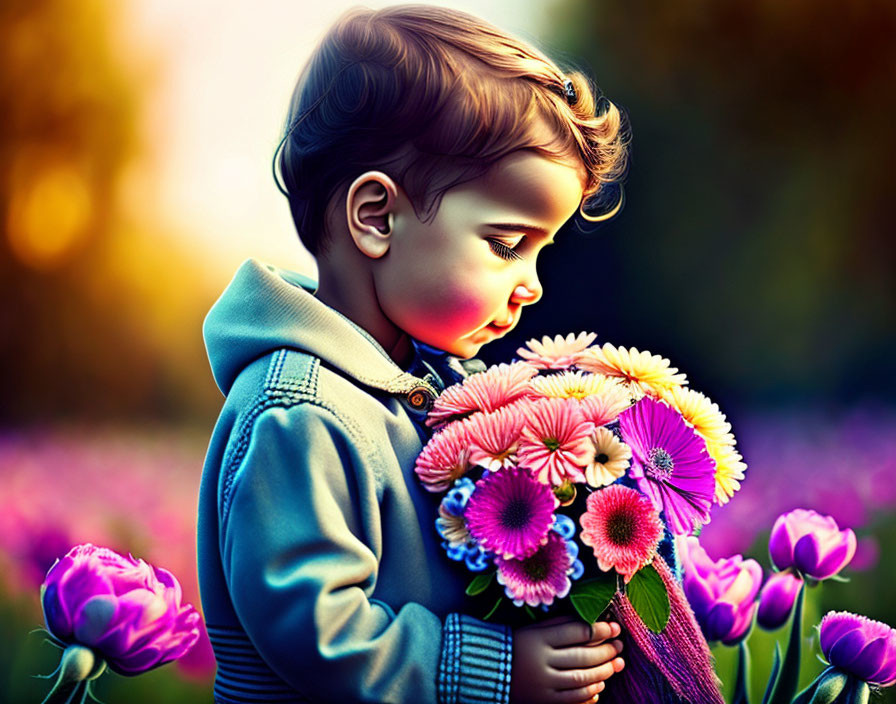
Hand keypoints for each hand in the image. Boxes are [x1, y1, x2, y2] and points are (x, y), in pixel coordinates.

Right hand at [509, 617, 624, 703]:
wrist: (490, 670)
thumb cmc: (518, 645)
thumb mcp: (534, 629)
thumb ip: (560, 624)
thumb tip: (593, 621)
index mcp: (538, 638)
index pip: (576, 632)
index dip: (600, 630)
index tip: (615, 628)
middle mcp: (541, 661)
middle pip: (582, 656)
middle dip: (606, 651)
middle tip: (619, 647)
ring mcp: (543, 683)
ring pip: (581, 678)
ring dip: (603, 672)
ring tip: (616, 664)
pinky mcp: (544, 700)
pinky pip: (573, 698)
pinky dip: (590, 692)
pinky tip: (600, 686)